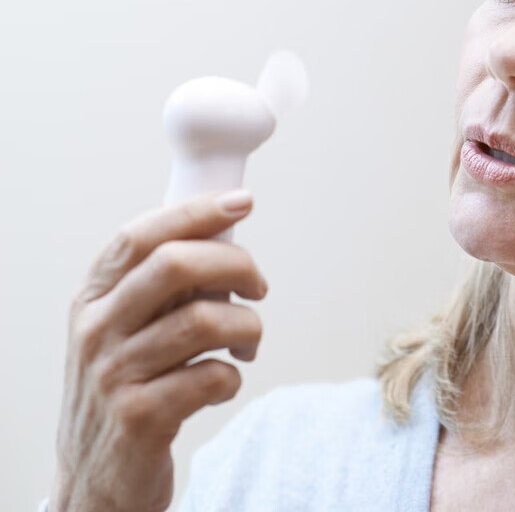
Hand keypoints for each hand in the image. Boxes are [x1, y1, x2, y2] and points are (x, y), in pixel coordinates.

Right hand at [50, 190, 267, 511]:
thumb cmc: (125, 389)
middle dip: (236, 264)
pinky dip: (233, 376)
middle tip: (258, 286)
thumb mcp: (122, 331)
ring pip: (203, 321)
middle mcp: (95, 332)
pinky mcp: (140, 418)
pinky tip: (223, 382)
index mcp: (91, 299)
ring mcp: (114, 375)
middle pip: (175, 266)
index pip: (140, 236)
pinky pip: (212, 377)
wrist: (95, 477)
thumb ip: (160, 286)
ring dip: (246, 326)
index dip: (196, 212)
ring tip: (246, 341)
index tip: (243, 202)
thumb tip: (224, 232)